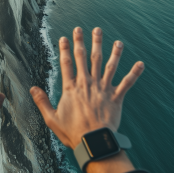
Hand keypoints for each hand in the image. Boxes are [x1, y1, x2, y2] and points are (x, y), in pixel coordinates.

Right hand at [30, 27, 143, 149]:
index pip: (67, 63)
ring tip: (115, 40)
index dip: (65, 49)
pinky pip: (127, 83)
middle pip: (85, 58)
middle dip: (83, 42)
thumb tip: (32, 88)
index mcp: (71, 88)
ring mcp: (103, 89)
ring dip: (112, 52)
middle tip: (82, 29)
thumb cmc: (72, 132)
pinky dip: (134, 73)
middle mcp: (87, 84)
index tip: (64, 38)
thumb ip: (42, 102)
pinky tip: (141, 63)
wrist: (93, 143)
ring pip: (108, 66)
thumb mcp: (51, 119)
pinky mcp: (116, 98)